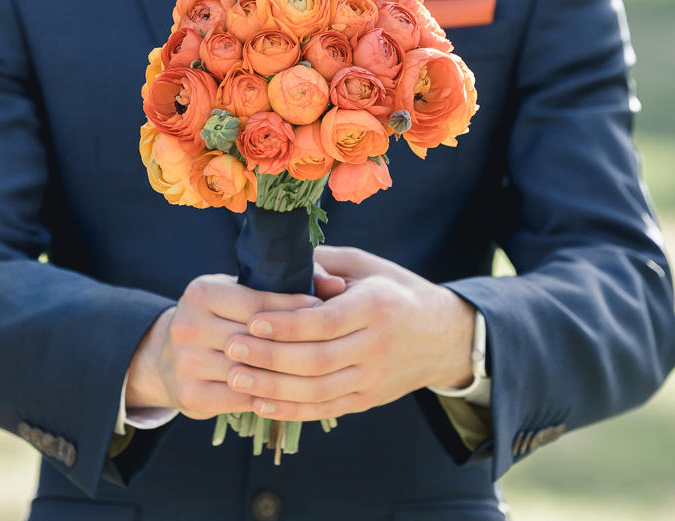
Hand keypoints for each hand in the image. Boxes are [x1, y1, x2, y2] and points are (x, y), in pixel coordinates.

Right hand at [125, 273, 321, 418]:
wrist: (167, 359)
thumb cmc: (220, 319)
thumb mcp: (240, 292)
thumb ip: (287, 285)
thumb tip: (337, 283)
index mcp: (201, 292)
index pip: (259, 303)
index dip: (295, 309)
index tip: (326, 312)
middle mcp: (188, 325)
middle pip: (255, 338)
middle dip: (295, 342)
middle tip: (332, 344)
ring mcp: (186, 363)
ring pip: (251, 371)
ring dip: (285, 373)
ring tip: (319, 370)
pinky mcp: (190, 395)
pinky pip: (241, 398)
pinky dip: (269, 396)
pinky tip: (292, 392)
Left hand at [223, 246, 475, 421]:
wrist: (443, 335)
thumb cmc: (395, 292)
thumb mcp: (367, 265)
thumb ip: (325, 264)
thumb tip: (284, 269)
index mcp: (376, 306)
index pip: (326, 321)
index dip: (287, 324)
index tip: (252, 320)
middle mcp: (377, 345)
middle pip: (317, 360)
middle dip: (269, 357)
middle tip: (232, 349)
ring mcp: (373, 377)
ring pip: (318, 390)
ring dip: (273, 387)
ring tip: (236, 378)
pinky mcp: (368, 399)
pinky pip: (326, 409)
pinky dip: (292, 410)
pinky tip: (261, 403)